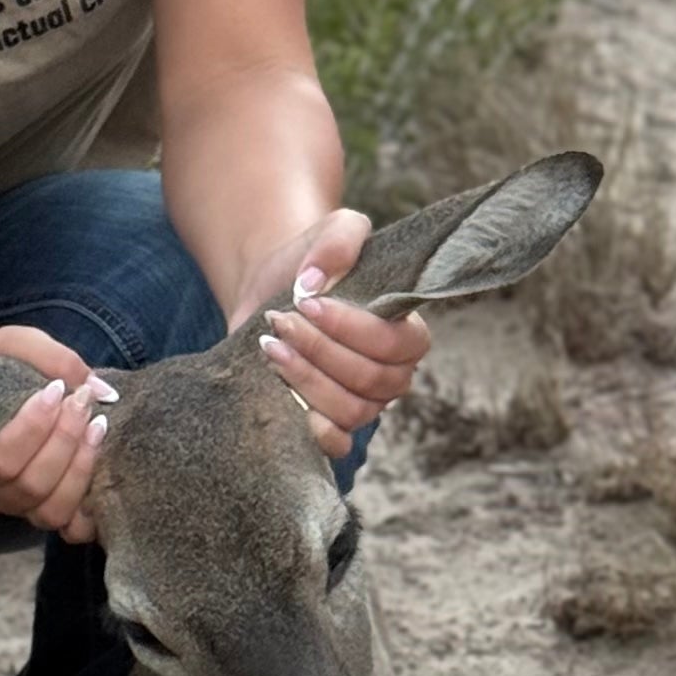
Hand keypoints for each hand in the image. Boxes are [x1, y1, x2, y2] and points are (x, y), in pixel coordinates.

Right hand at [0, 323, 112, 542]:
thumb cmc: (6, 368)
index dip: (32, 430)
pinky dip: (90, 511)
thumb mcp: (18, 346)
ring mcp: (24, 507)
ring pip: (50, 511)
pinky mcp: (54, 514)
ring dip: (79, 469)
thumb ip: (52, 358)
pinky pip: (73, 530)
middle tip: (82, 402)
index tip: (55, 390)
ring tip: (98, 428)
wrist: (8, 385)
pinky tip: (103, 468)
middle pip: (29, 486)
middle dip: (63, 442)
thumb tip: (99, 388)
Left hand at [239, 210, 429, 456]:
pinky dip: (315, 428)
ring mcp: (364, 402)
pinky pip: (338, 444)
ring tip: (272, 347)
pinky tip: (284, 395)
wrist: (268, 288)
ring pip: (351, 410)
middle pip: (370, 379)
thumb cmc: (311, 261)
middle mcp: (392, 373)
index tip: (306, 302)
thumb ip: (339, 240)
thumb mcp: (331, 231)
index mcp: (406, 332)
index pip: (394, 344)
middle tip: (281, 322)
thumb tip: (315, 282)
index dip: (350, 328)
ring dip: (307, 380)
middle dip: (320, 350)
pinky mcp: (330, 422)